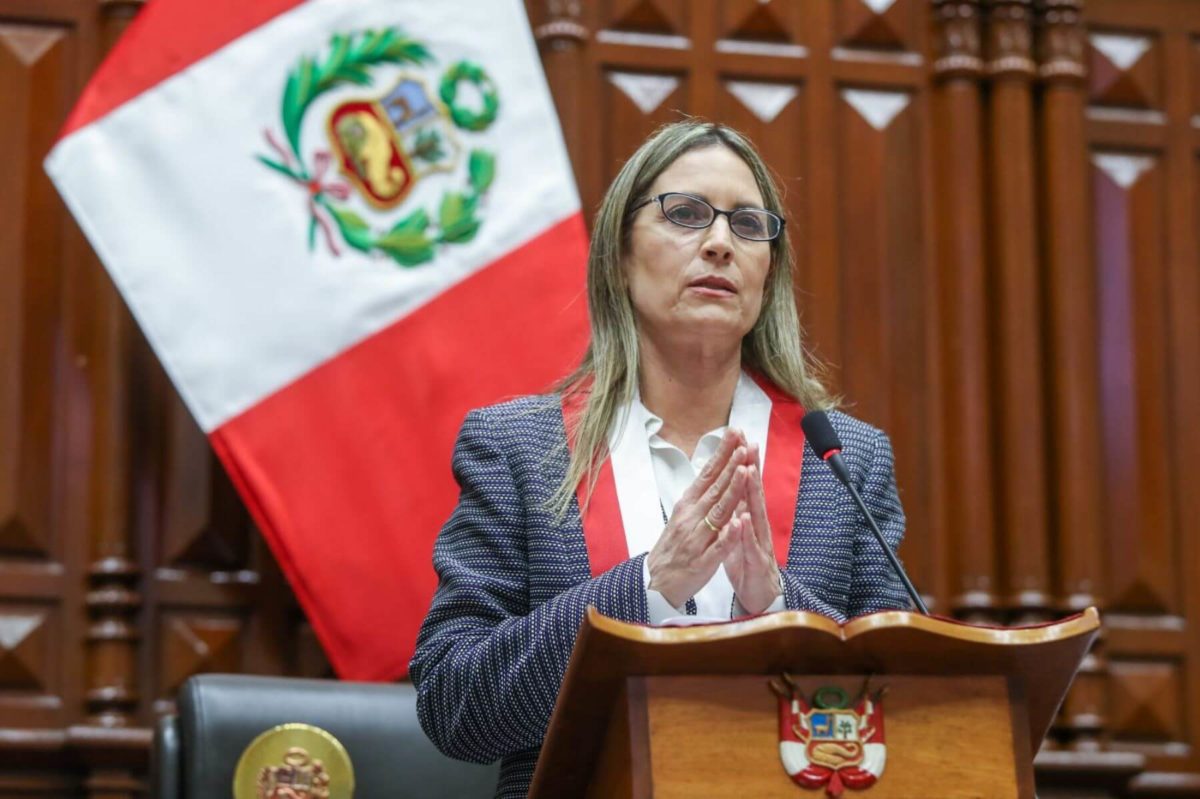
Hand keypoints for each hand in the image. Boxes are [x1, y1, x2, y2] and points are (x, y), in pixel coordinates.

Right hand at [647, 429, 748, 607]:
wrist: (656, 581)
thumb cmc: (673, 546)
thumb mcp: (683, 515)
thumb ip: (700, 495)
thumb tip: (715, 470)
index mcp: (688, 505)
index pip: (708, 473)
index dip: (722, 453)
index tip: (734, 434)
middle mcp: (691, 518)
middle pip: (715, 488)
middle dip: (731, 465)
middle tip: (744, 444)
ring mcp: (697, 539)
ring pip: (718, 512)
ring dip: (732, 491)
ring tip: (745, 471)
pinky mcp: (703, 561)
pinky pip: (718, 547)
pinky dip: (728, 535)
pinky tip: (738, 523)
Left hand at [724, 444, 781, 614]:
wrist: (760, 598)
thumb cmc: (747, 564)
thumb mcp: (740, 533)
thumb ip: (739, 511)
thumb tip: (734, 489)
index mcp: (749, 518)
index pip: (745, 486)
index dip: (743, 463)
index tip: (739, 440)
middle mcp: (757, 526)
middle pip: (754, 493)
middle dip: (752, 468)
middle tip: (749, 443)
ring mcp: (759, 543)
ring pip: (755, 514)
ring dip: (752, 493)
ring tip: (749, 470)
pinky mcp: (756, 562)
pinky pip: (750, 546)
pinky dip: (746, 532)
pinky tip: (743, 518)